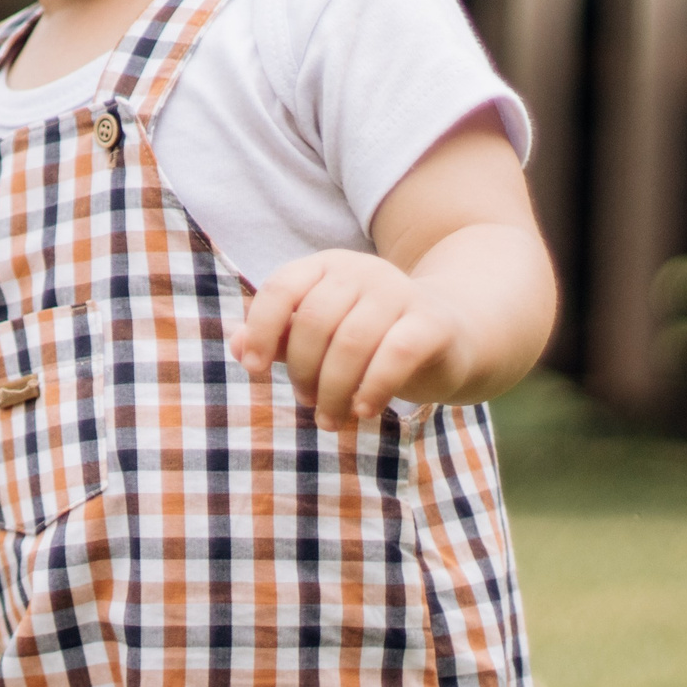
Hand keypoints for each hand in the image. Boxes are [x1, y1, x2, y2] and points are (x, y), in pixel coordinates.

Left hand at [233, 248, 462, 430]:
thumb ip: (278, 339)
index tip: (251, 369)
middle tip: (306, 402)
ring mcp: (400, 292)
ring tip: (330, 420)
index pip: (281, 288)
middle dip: (302, 371)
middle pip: (314, 322)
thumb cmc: (370, 337)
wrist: (452, 335)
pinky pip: (395, 355)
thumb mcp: (321, 335)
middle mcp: (362, 271)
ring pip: (351, 343)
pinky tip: (364, 411)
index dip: (260, 329)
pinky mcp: (432, 322)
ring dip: (334, 391)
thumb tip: (234, 344)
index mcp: (327, 266)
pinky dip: (372, 388)